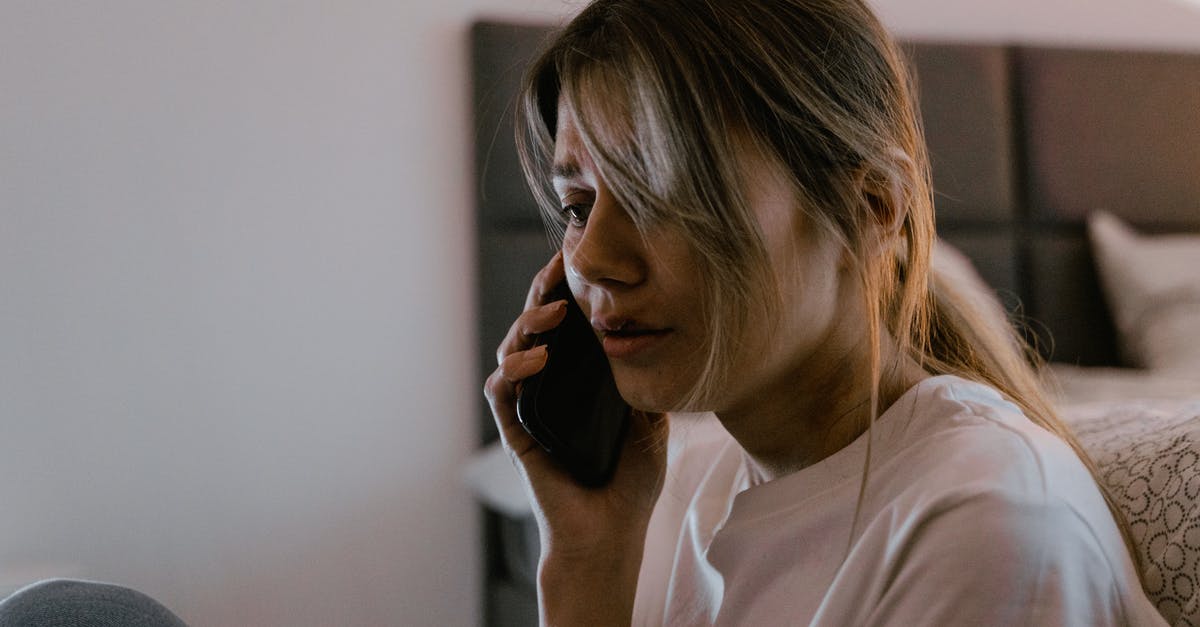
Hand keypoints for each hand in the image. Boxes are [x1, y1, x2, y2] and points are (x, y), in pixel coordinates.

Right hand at [483, 251, 668, 623]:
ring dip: (527, 326)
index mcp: (579, 381)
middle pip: (534, 329)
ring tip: (552, 313)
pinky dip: (513, 370)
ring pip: (512, 352)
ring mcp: (530, 409)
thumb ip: (645, 381)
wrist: (611, 534)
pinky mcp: (517, 434)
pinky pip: (502, 393)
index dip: (565, 292)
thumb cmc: (631, 482)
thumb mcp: (651, 421)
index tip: (575, 261)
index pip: (566, 327)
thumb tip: (654, 336)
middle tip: (558, 270)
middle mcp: (550, 388)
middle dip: (542, 294)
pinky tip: (536, 359)